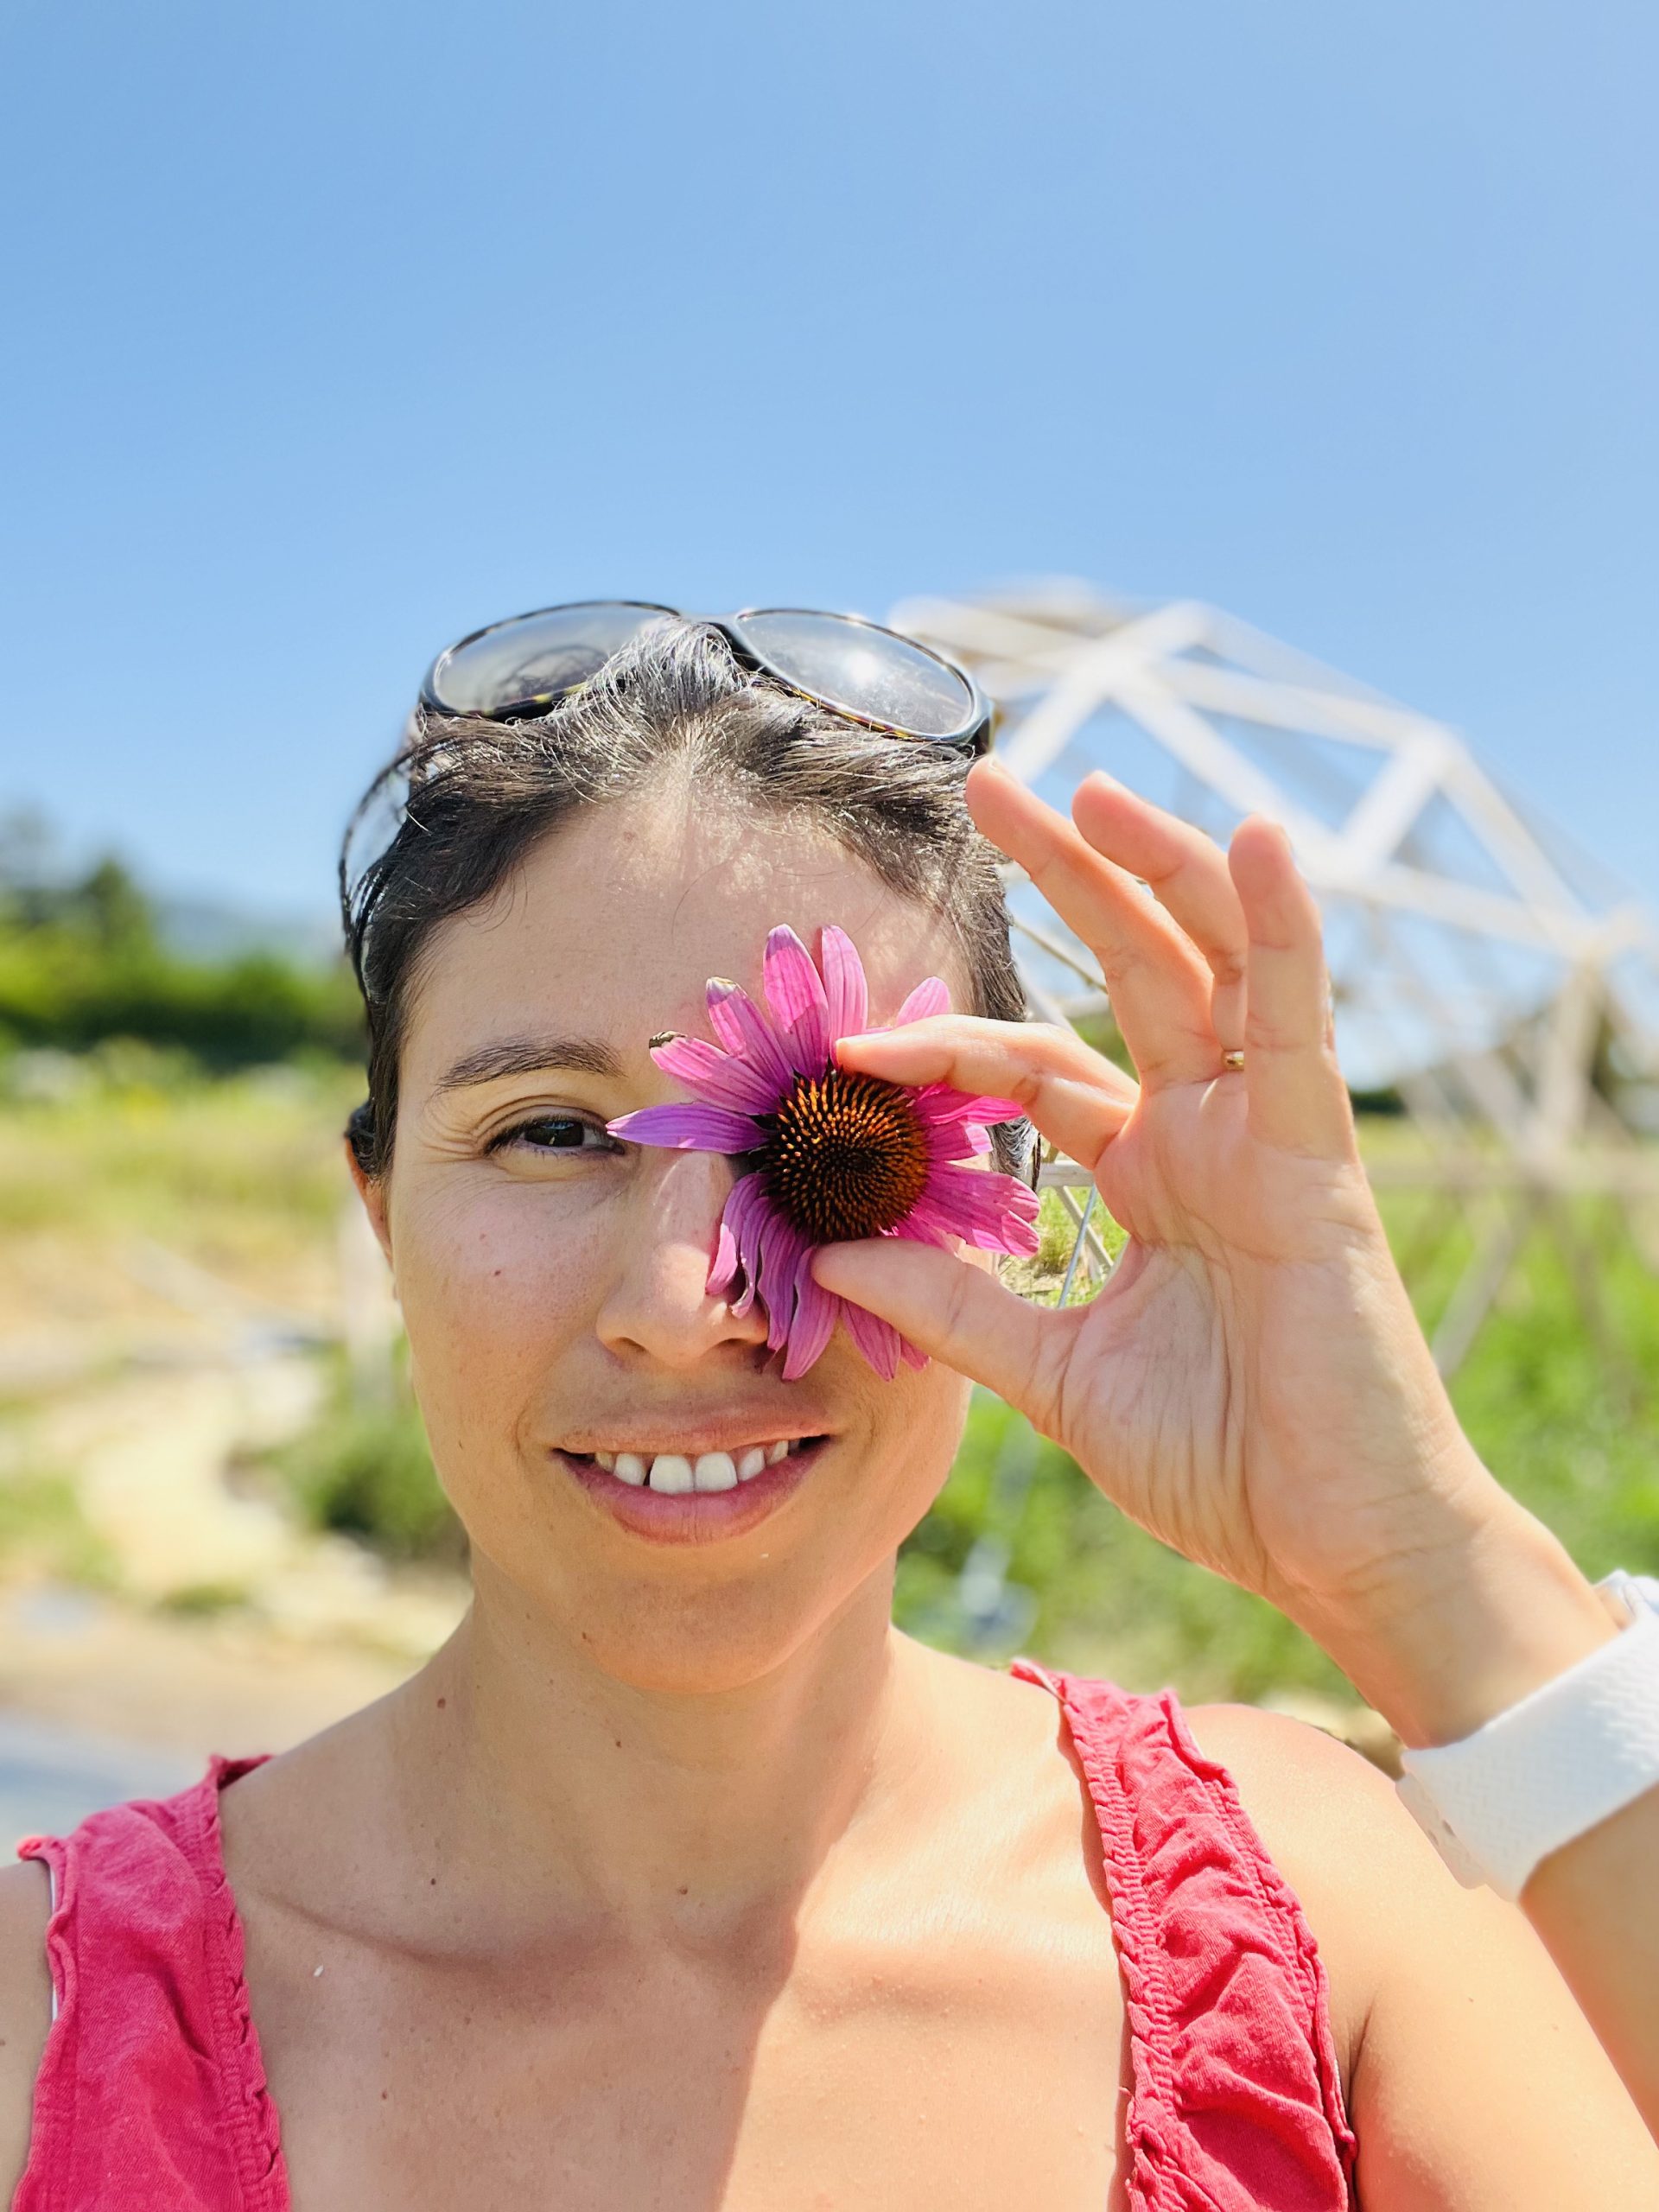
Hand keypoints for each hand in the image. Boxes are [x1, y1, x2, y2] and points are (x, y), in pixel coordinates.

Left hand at [812, 758, 1527, 1670]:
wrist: (1332, 1547)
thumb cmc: (1221, 1464)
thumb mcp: (1051, 1372)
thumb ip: (954, 1304)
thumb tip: (834, 1254)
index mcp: (1147, 1173)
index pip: (1031, 1069)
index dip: (942, 1049)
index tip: (847, 1046)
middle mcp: (1204, 1131)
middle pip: (1127, 969)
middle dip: (1064, 876)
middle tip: (987, 786)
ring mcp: (1263, 1134)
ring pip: (1209, 964)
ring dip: (1153, 869)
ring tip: (1084, 786)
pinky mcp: (1315, 1156)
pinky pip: (1298, 1021)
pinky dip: (1282, 929)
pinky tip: (1253, 840)